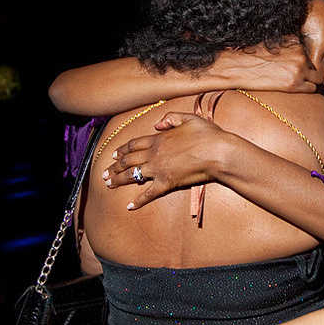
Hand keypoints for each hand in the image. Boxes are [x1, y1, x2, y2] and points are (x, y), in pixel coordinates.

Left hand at [102, 113, 227, 209]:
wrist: (219, 152)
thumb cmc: (208, 135)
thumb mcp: (189, 118)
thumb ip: (171, 118)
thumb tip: (157, 124)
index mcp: (159, 138)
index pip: (134, 144)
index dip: (122, 150)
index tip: (113, 155)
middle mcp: (154, 154)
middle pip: (128, 160)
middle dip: (114, 166)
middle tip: (104, 173)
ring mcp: (158, 169)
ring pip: (132, 175)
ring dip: (118, 180)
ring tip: (108, 184)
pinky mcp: (167, 183)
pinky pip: (149, 193)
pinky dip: (138, 201)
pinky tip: (130, 206)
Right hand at [211, 39, 323, 92]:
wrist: (239, 67)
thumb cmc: (252, 57)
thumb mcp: (272, 44)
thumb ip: (287, 46)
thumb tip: (295, 51)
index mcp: (295, 43)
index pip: (308, 57)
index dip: (304, 66)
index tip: (298, 72)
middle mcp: (300, 54)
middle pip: (314, 68)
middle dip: (309, 74)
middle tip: (299, 82)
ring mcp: (299, 69)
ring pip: (318, 79)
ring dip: (312, 83)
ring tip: (300, 88)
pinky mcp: (295, 84)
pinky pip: (312, 89)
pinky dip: (308, 91)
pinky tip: (297, 92)